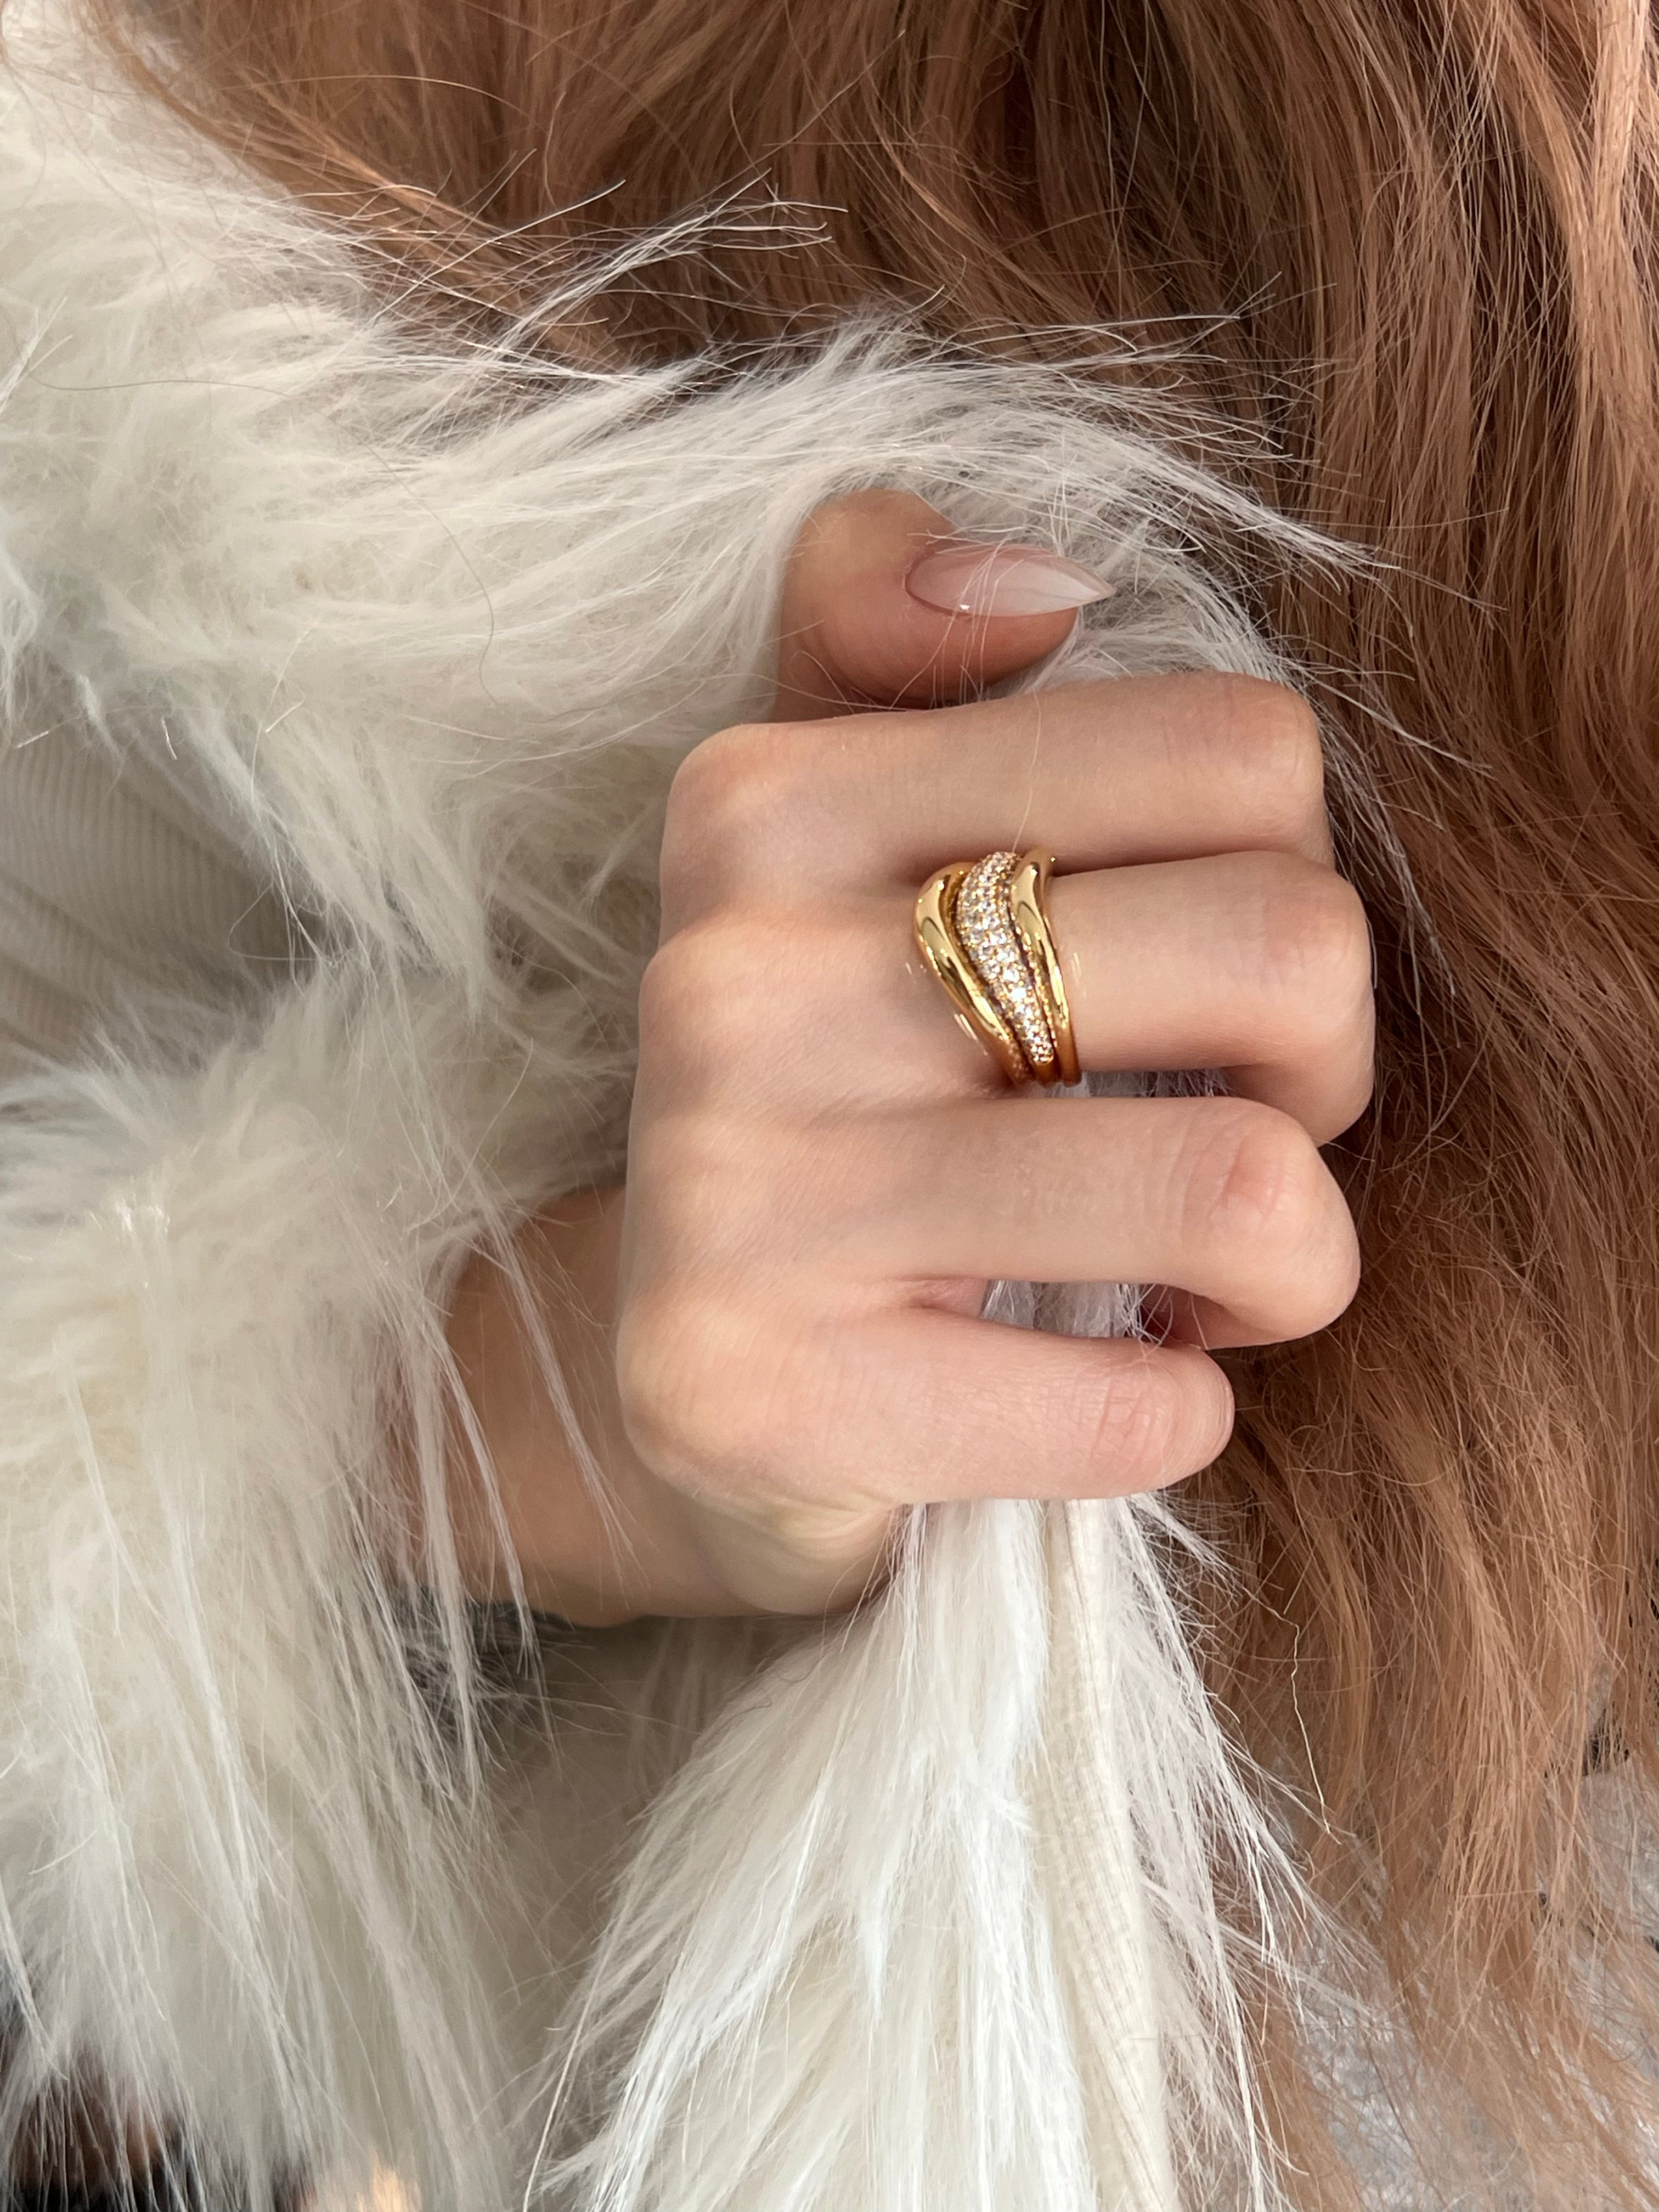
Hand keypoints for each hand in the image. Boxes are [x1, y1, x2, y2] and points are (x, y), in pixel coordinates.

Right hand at [443, 493, 1371, 1620]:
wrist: (673, 1374)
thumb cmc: (834, 1093)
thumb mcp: (837, 837)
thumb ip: (896, 645)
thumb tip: (1030, 581)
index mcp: (773, 799)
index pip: (1242, 752)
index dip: (1293, 881)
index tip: (1207, 992)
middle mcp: (732, 978)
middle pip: (1283, 947)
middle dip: (1326, 1073)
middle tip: (1239, 1132)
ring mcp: (729, 1193)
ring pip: (1241, 1184)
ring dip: (1288, 1261)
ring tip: (1203, 1279)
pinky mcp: (755, 1395)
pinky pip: (1139, 1405)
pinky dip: (1180, 1410)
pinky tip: (1109, 1384)